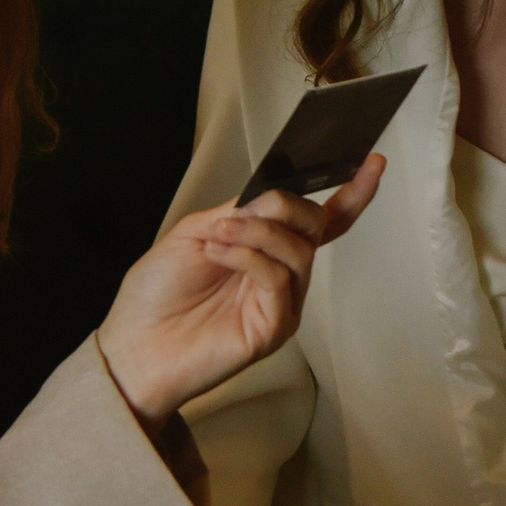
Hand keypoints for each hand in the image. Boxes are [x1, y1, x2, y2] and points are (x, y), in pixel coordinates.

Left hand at [96, 157, 385, 424]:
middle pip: (314, 225)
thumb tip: (275, 196)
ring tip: (218, 238)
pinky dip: (248, 257)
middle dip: (281, 206)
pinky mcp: (274, 327)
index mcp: (266, 249)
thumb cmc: (157, 293)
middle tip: (237, 215)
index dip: (351, 193)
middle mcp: (282, 274)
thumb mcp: (197, 231)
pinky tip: (218, 255)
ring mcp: (281, 302)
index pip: (321, 219)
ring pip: (298, 249)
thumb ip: (239, 211)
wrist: (134, 343)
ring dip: (256, 231)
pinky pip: (279, 279)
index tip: (372, 163)